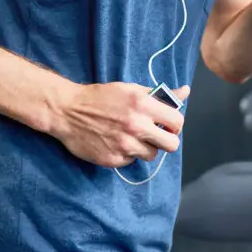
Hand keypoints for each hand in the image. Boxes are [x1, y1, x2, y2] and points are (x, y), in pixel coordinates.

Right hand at [50, 82, 190, 166]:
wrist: (67, 110)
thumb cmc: (101, 97)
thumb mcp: (131, 89)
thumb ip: (159, 95)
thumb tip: (185, 92)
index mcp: (143, 104)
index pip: (177, 122)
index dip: (175, 124)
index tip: (167, 124)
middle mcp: (136, 126)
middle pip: (171, 145)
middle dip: (166, 140)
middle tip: (155, 135)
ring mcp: (124, 145)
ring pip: (152, 155)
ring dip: (145, 148)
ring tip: (131, 137)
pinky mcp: (113, 159)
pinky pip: (131, 161)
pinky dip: (127, 154)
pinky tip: (116, 142)